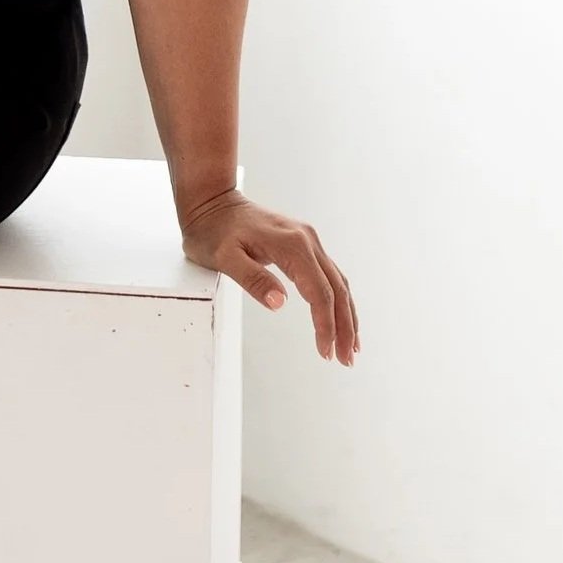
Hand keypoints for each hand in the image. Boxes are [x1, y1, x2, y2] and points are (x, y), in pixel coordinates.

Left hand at [178, 187, 359, 365]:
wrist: (211, 202)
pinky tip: (341, 316)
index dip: (325, 325)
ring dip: (347, 315)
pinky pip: (329, 274)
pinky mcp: (304, 243)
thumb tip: (281, 303)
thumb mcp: (224, 258)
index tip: (325, 353)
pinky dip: (338, 299)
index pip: (319, 293)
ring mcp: (308, 240)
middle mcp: (307, 240)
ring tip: (351, 347)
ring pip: (338, 282)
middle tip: (346, 360)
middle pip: (337, 289)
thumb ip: (252, 279)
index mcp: (292, 245)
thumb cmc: (212, 232)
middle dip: (344, 327)